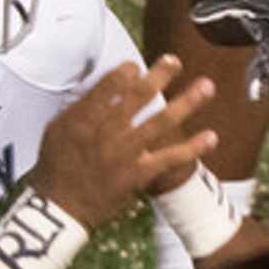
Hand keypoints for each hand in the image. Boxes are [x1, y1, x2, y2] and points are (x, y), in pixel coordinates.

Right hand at [32, 57, 216, 228]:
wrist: (61, 208)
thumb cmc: (56, 165)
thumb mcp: (57, 128)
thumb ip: (81, 106)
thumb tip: (105, 85)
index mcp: (84, 118)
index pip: (109, 85)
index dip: (126, 72)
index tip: (136, 66)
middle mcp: (107, 132)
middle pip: (138, 97)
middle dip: (160, 76)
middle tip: (176, 61)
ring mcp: (125, 153)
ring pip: (160, 123)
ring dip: (186, 103)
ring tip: (207, 86)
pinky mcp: (139, 174)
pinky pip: (169, 159)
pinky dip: (192, 148)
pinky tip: (212, 136)